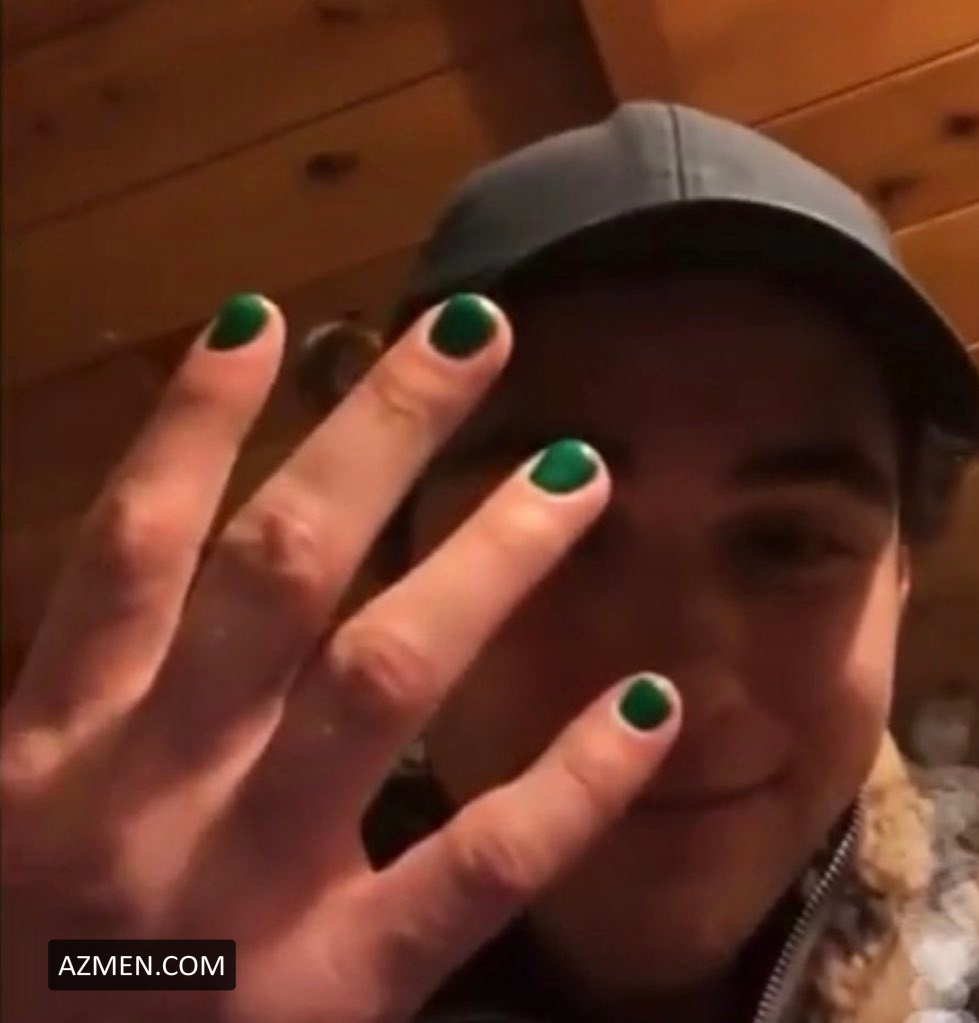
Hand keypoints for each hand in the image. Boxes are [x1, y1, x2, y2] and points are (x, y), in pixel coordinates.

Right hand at [1, 294, 680, 1022]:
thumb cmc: (24, 968)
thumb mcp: (12, 817)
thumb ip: (91, 690)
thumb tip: (155, 553)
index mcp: (57, 748)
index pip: (132, 545)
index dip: (192, 421)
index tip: (264, 317)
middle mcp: (157, 790)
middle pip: (282, 567)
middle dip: (376, 436)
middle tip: (472, 332)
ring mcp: (257, 885)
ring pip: (385, 678)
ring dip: (487, 559)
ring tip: (577, 469)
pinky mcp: (344, 988)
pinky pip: (477, 866)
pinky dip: (571, 780)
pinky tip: (651, 698)